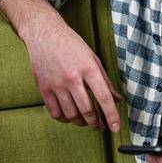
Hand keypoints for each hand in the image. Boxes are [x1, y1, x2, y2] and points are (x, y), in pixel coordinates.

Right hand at [20, 11, 121, 130]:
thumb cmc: (71, 45)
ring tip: (86, 121)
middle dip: (96, 124)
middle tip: (100, 127)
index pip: (103, 97)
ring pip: (71, 114)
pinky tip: (70, 116)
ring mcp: (56, 84)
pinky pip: (55, 112)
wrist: (44, 34)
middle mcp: (72, 78)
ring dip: (81, 122)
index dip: (112, 115)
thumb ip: (105, 81)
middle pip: (87, 110)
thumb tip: (117, 99)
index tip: (115, 127)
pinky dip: (64, 119)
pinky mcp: (44, 88)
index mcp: (88, 68)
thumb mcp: (93, 58)